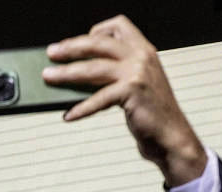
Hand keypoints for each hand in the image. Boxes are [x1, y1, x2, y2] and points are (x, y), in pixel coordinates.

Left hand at [43, 15, 206, 185]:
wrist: (172, 136)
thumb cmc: (152, 114)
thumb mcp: (138, 85)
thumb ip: (117, 74)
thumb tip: (79, 75)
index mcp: (144, 50)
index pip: (119, 25)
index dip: (96, 29)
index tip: (79, 40)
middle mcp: (141, 56)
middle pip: (99, 42)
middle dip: (71, 47)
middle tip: (52, 53)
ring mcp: (137, 72)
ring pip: (92, 68)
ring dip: (66, 73)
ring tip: (49, 77)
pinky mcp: (131, 91)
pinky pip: (98, 98)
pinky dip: (81, 108)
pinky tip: (69, 115)